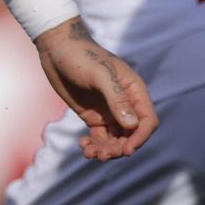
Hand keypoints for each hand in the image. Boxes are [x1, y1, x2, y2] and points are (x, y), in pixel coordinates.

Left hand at [33, 18, 158, 160]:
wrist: (57, 49)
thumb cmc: (81, 56)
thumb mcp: (100, 74)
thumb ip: (117, 98)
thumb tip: (132, 125)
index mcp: (134, 90)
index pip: (147, 120)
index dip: (141, 137)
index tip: (127, 150)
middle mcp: (125, 102)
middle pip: (131, 134)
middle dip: (119, 148)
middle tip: (101, 155)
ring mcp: (109, 110)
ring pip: (116, 139)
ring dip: (106, 150)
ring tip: (88, 153)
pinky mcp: (94, 116)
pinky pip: (100, 138)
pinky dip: (94, 146)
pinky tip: (83, 146)